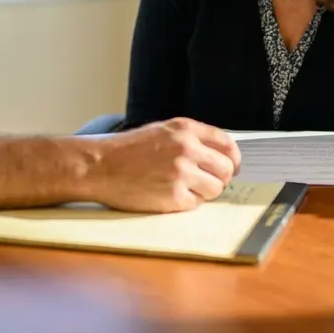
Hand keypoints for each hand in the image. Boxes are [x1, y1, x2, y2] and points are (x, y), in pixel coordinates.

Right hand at [86, 117, 240, 212]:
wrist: (100, 166)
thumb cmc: (127, 150)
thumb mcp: (162, 131)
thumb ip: (191, 138)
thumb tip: (220, 155)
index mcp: (185, 129)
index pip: (227, 144)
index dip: (233, 158)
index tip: (232, 167)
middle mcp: (186, 148)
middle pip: (226, 168)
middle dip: (221, 178)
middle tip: (208, 182)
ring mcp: (181, 173)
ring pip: (215, 188)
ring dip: (204, 192)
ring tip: (184, 188)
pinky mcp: (174, 196)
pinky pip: (196, 204)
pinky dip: (186, 202)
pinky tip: (169, 195)